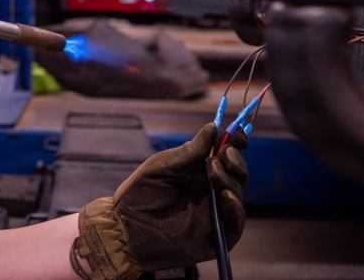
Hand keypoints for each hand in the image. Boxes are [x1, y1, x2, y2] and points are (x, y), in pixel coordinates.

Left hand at [73, 123, 247, 279]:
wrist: (125, 228)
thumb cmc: (140, 194)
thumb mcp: (163, 167)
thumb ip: (190, 151)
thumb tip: (214, 127)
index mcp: (198, 170)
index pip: (225, 154)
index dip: (234, 142)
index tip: (238, 135)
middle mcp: (210, 189)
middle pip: (236, 172)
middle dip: (235, 160)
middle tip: (224, 153)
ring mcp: (214, 212)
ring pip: (236, 192)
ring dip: (231, 178)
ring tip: (213, 170)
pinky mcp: (216, 236)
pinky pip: (235, 223)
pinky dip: (236, 208)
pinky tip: (226, 195)